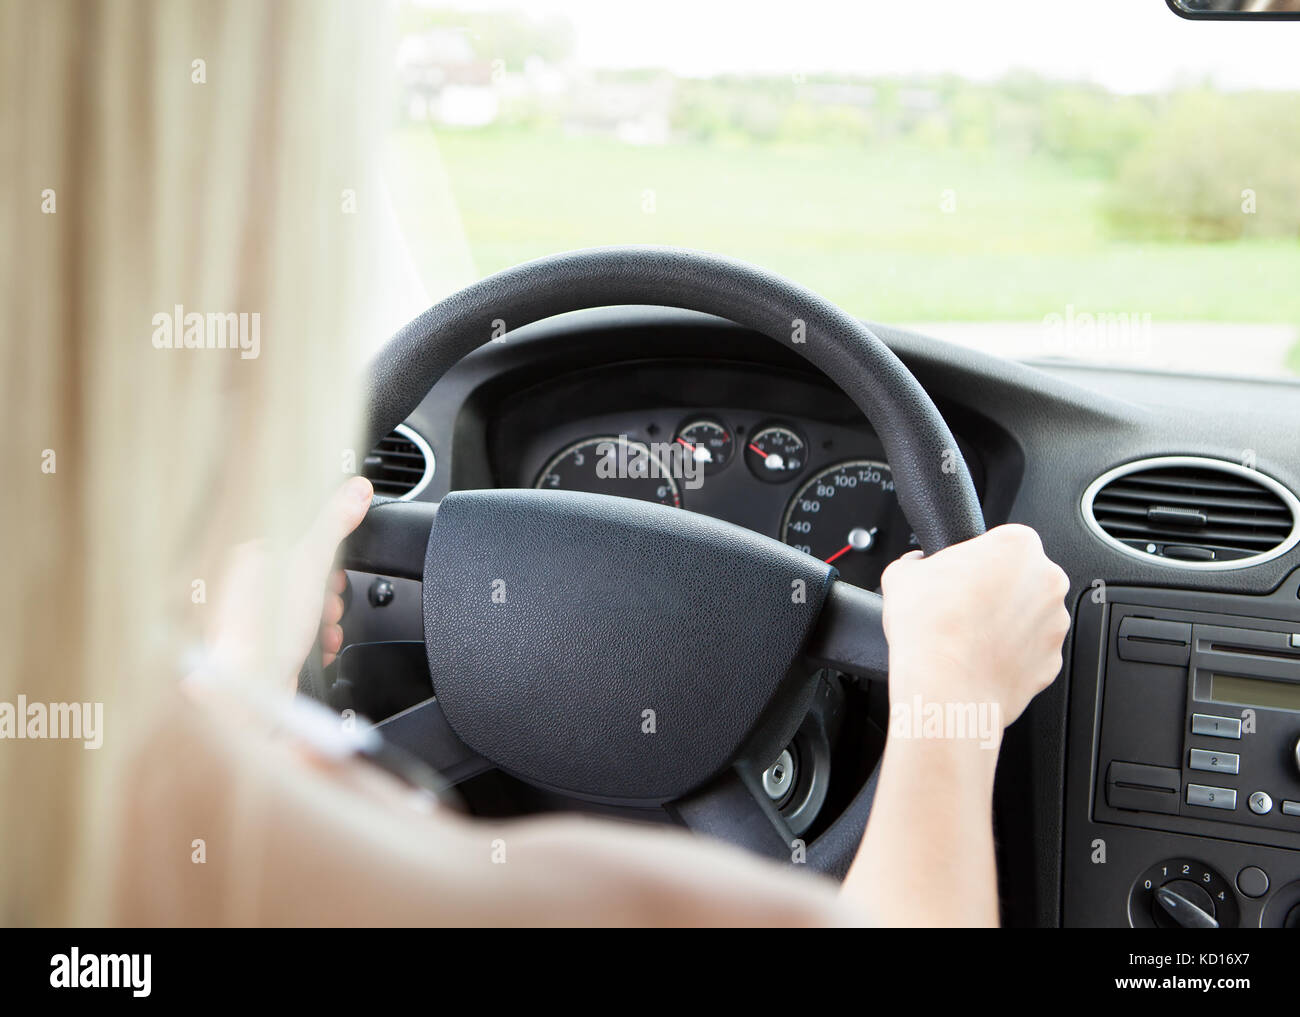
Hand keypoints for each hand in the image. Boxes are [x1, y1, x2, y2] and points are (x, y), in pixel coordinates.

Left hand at [204, 476, 373, 690]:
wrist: (249, 689)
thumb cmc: (264, 629)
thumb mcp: (310, 561)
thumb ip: (335, 522)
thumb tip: (357, 488)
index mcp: (248, 555)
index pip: (298, 541)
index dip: (325, 557)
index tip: (336, 570)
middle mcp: (243, 586)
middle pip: (304, 576)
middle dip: (328, 593)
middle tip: (330, 603)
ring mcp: (250, 620)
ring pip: (303, 608)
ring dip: (324, 620)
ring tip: (323, 630)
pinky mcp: (262, 648)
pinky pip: (296, 635)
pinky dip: (313, 641)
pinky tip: (316, 649)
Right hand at [879, 524, 1069, 736]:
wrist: (944, 689)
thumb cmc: (930, 629)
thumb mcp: (902, 574)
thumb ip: (917, 561)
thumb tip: (917, 566)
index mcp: (1017, 546)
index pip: (1000, 540)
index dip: (974, 558)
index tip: (958, 575)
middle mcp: (1047, 580)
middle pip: (1019, 576)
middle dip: (994, 589)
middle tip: (959, 605)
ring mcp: (1054, 624)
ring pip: (1027, 614)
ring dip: (1004, 621)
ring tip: (966, 636)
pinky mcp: (1052, 662)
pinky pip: (1030, 651)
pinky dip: (1009, 654)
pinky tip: (979, 658)